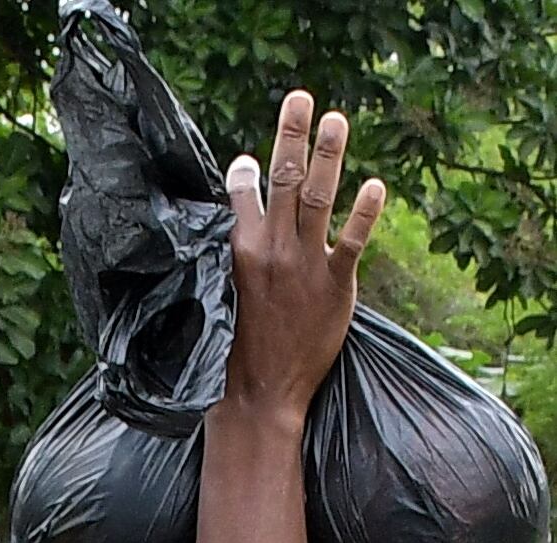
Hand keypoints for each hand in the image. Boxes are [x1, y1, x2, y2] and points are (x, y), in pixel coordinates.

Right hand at [220, 90, 385, 423]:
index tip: (253, 158)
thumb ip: (225, 259)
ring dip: (328, 154)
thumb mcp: (214, 298)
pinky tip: (376, 185)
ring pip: (316, 196)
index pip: (242, 194)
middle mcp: (268, 249)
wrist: (256, 394)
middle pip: (281, 180)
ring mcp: (302, 263)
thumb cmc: (229, 351)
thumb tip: (228, 228)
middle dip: (291, 134)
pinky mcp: (334, 283)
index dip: (250, 170)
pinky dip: (365, 211)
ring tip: (337, 120)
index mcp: (233, 252)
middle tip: (300, 98)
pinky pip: (353, 239)